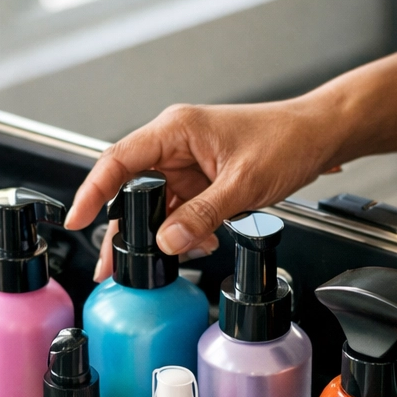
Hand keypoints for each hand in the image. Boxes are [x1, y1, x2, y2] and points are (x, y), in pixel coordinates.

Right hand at [64, 99, 342, 280]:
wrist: (319, 136)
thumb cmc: (287, 139)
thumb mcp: (243, 183)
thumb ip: (203, 215)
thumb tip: (167, 242)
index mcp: (175, 130)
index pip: (118, 161)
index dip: (93, 191)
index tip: (76, 219)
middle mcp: (174, 146)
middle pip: (131, 191)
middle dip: (123, 230)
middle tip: (111, 266)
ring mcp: (186, 166)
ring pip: (155, 209)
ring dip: (158, 238)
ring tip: (156, 266)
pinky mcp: (200, 183)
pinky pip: (179, 214)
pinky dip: (183, 235)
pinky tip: (197, 247)